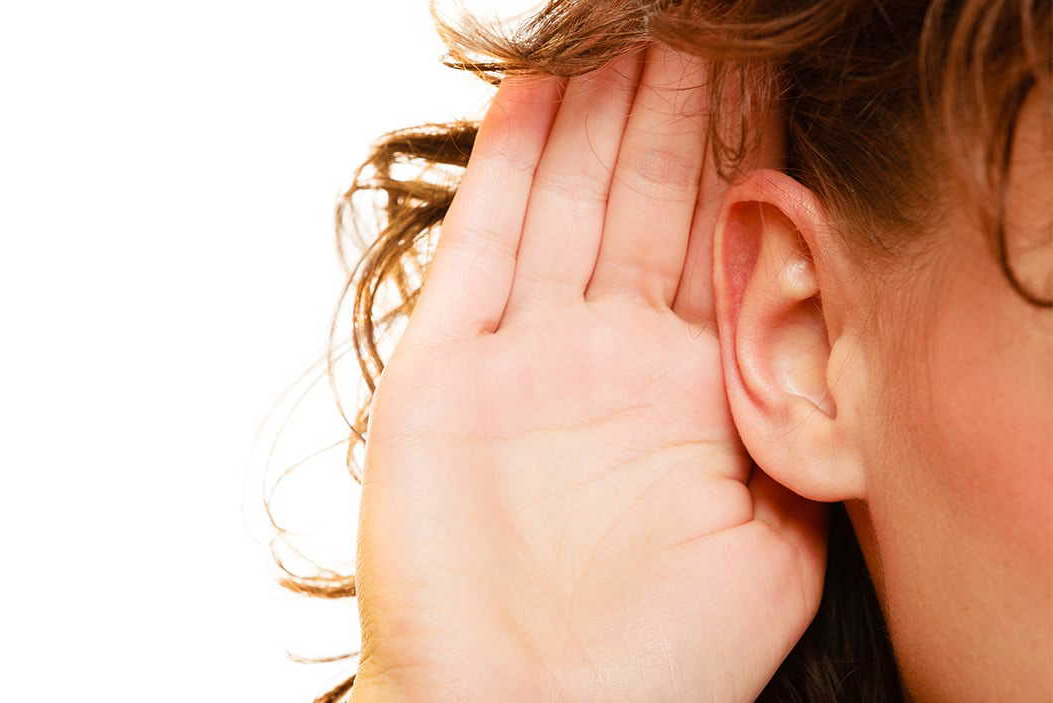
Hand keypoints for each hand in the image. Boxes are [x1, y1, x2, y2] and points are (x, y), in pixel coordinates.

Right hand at [351, 45, 826, 702]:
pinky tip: (533, 100)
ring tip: (621, 32)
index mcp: (684, 389)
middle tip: (694, 23)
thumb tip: (827, 321)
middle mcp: (602, 359)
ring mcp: (520, 360)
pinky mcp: (444, 375)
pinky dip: (506, 175)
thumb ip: (795, 425)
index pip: (719, 243)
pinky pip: (481, 253)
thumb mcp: (776, 538)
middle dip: (672, 108)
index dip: (742, 153)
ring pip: (566, 206)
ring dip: (596, 117)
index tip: (765, 70)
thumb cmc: (656, 655)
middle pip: (643, 202)